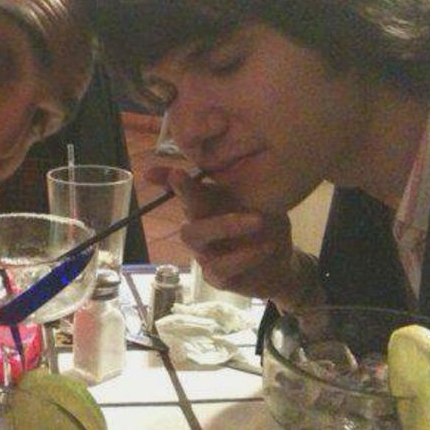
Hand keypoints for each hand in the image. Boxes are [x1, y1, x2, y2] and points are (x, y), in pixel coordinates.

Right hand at [148, 166, 322, 310]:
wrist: (279, 262)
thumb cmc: (261, 225)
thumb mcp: (255, 198)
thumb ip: (239, 179)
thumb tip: (219, 152)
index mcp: (205, 208)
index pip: (181, 191)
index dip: (166, 181)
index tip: (150, 172)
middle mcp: (198, 229)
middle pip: (182, 208)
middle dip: (186, 194)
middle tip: (186, 176)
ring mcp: (205, 255)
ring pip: (196, 237)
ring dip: (226, 225)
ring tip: (258, 220)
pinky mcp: (218, 277)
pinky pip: (222, 267)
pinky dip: (244, 256)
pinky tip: (265, 246)